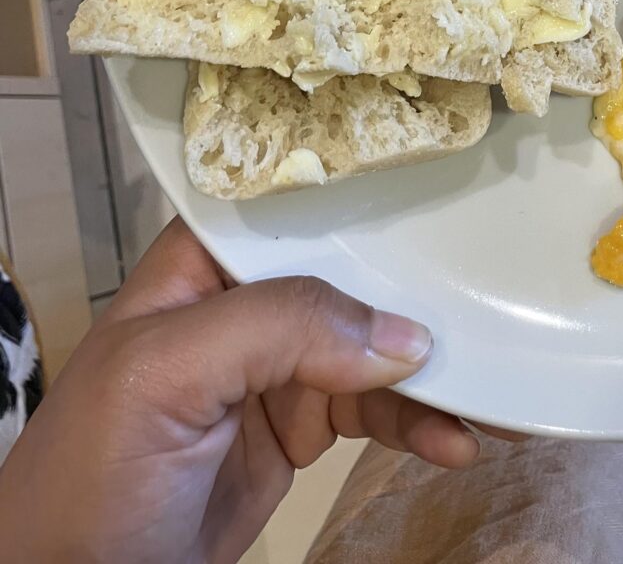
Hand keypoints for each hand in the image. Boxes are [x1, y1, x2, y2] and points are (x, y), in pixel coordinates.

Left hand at [0, 218, 477, 562]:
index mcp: (202, 263)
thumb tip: (402, 334)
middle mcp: (243, 304)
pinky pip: (376, 413)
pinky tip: (454, 441)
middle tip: (493, 306)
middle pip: (351, 274)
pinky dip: (420, 424)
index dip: (364, 192)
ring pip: (373, 348)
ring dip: (432, 371)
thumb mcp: (165, 376)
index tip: (446, 185)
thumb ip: (275, 327)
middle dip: (420, 290)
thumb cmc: (90, 474)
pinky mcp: (297, 432)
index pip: (292, 204)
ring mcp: (273, 371)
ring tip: (490, 398)